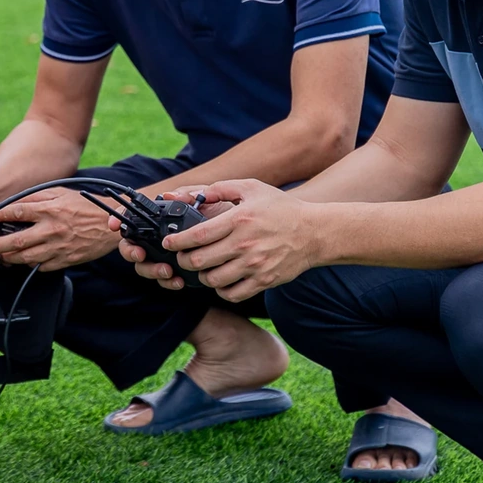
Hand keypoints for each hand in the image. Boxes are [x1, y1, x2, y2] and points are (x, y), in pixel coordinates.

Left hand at [0, 187, 121, 270]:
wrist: (110, 223)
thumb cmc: (86, 206)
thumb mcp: (61, 193)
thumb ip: (37, 197)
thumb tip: (15, 203)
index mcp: (49, 209)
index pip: (16, 212)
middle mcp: (51, 229)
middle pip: (15, 241)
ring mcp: (58, 247)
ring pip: (26, 258)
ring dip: (9, 259)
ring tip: (0, 257)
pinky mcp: (65, 260)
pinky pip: (42, 267)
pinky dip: (30, 265)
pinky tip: (24, 262)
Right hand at [117, 185, 230, 289]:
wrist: (245, 230)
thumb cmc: (221, 210)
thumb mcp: (206, 198)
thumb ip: (188, 193)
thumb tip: (169, 196)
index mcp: (159, 220)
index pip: (131, 220)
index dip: (117, 222)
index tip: (113, 226)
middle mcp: (157, 239)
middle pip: (132, 248)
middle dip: (133, 253)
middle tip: (142, 255)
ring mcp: (165, 256)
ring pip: (146, 267)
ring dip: (152, 271)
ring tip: (168, 272)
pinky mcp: (178, 271)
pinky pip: (166, 280)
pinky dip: (169, 282)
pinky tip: (180, 281)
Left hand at [137, 179, 316, 302]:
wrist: (314, 232)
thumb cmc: (280, 208)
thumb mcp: (252, 188)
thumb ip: (221, 189)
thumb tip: (194, 194)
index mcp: (238, 220)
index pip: (197, 236)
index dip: (176, 242)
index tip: (169, 243)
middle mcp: (244, 244)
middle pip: (199, 261)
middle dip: (184, 261)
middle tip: (182, 257)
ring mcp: (254, 265)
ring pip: (212, 280)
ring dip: (201, 276)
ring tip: (203, 268)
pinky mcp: (263, 281)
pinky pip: (232, 294)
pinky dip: (221, 290)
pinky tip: (221, 280)